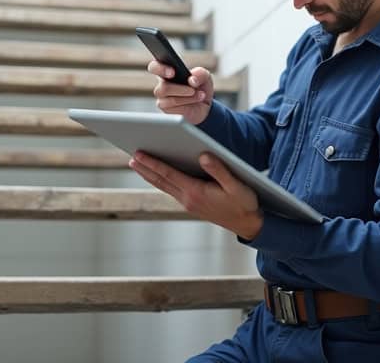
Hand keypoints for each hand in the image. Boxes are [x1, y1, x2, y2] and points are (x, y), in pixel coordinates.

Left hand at [129, 150, 262, 239]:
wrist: (248, 224)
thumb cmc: (244, 203)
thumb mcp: (236, 185)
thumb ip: (219, 170)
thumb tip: (203, 155)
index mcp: (196, 192)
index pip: (168, 175)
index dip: (152, 163)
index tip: (138, 154)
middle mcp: (188, 199)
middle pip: (161, 181)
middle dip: (145, 168)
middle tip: (131, 156)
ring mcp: (189, 203)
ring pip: (164, 186)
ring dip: (149, 175)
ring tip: (136, 163)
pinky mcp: (192, 204)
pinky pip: (171, 189)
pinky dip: (160, 180)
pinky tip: (157, 174)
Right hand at [147, 62, 213, 124]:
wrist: (204, 103)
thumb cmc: (200, 86)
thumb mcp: (205, 76)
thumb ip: (200, 73)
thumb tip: (192, 80)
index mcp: (167, 70)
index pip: (154, 67)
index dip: (160, 69)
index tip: (172, 73)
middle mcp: (162, 83)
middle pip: (162, 87)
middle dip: (179, 89)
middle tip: (192, 89)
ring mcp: (162, 97)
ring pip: (170, 100)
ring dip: (188, 97)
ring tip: (200, 94)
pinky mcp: (165, 108)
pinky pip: (174, 107)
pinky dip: (187, 103)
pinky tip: (196, 100)